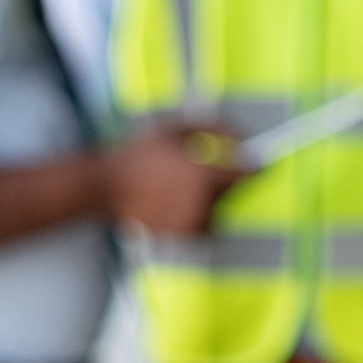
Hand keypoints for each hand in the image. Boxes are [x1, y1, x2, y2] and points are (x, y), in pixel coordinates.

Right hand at [101, 125, 246, 234]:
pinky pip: (203, 224)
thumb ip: (215, 127)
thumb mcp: (178, 127)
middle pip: (232, 192)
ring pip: (218, 209)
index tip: (257, 163)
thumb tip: (241, 136)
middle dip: (225, 180)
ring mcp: (189, 221)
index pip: (245, 174)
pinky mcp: (179, 235)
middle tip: (201, 171)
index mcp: (202, 173)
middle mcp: (199, 201)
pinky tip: (178, 200)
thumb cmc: (141, 152)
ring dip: (212, 197)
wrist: (105, 185)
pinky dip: (199, 214)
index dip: (252, 167)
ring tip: (184, 186)